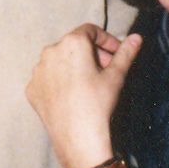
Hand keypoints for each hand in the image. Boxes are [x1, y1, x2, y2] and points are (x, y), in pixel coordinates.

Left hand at [26, 25, 141, 167]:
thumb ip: (125, 53)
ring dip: (75, 66)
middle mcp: (50, 51)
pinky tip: (73, 96)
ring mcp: (38, 70)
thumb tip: (136, 37)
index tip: (116, 53)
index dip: (107, 40)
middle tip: (107, 70)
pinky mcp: (31, 88)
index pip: (91, 31)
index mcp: (72, 43)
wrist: (77, 136)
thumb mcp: (116, 75)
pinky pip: (48, 78)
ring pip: (59, 61)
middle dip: (92, 54)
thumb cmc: (98, 103)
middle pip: (74, 45)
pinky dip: (60, 82)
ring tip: (90, 84)